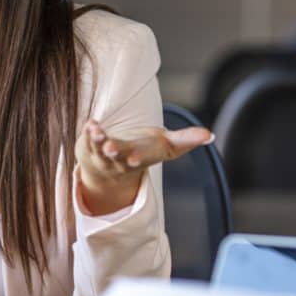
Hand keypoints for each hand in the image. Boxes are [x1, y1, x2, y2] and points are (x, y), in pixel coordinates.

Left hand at [74, 119, 214, 215]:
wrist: (109, 173)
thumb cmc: (143, 152)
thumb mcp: (167, 147)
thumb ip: (186, 139)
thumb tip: (210, 135)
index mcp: (139, 158)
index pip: (139, 158)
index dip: (137, 158)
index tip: (134, 159)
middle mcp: (119, 159)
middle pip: (116, 156)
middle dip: (113, 151)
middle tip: (109, 147)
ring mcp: (102, 155)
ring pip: (97, 148)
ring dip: (96, 140)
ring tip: (95, 129)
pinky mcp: (88, 147)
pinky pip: (86, 141)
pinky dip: (87, 132)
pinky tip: (89, 123)